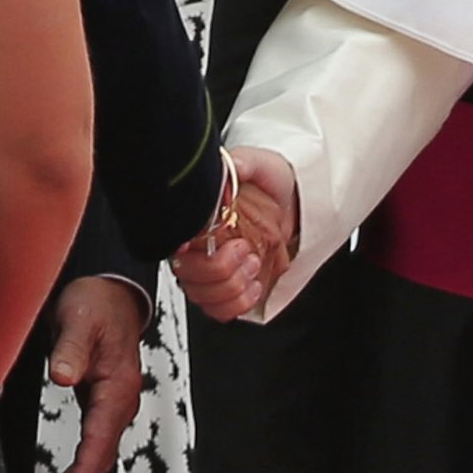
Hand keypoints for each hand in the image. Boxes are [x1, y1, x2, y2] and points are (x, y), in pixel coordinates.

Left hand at [37, 277, 146, 472]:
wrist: (112, 292)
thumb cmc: (97, 303)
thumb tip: (64, 376)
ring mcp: (113, 404)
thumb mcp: (79, 320)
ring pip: (101, 453)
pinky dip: (83, 465)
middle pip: (102, 455)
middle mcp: (120, 400)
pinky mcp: (103, 403)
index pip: (100, 440)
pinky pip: (96, 443)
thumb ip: (70, 349)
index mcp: (117, 386)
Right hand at [173, 148, 297, 321]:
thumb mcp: (260, 164)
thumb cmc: (272, 180)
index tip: (217, 244)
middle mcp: (197, 248)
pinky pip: (221, 310)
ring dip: (232, 287)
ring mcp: (212, 270)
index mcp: (195, 219)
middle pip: (187, 278)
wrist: (296, 201)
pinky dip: (238, 304)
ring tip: (253, 263)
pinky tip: (253, 286)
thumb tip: (229, 166)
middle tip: (245, 249)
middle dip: (221, 270)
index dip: (193, 254)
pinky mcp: (230, 286)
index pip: (176, 247)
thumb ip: (243, 162)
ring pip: (203, 298)